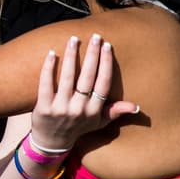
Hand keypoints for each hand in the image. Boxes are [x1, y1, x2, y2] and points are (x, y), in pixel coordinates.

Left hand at [31, 33, 140, 151]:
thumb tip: (135, 106)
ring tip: (73, 39)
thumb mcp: (99, 122)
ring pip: (68, 77)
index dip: (106, 63)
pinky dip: (49, 68)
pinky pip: (46, 84)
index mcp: (94, 110)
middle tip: (94, 36)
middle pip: (88, 77)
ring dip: (71, 56)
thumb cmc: (78, 127)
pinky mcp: (44, 108)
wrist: (52, 143)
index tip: (107, 45)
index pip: (103, 82)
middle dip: (92, 54)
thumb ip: (115, 112)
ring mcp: (61, 108)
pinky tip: (52, 53)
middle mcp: (79, 108)